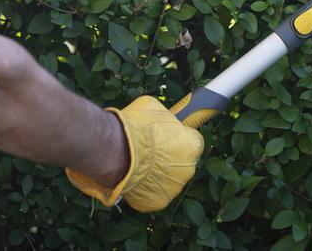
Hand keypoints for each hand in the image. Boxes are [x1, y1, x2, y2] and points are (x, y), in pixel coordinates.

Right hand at [66, 96, 204, 211]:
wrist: (117, 152)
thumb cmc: (137, 128)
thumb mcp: (153, 108)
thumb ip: (164, 117)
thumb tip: (162, 117)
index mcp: (192, 145)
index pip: (194, 141)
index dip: (180, 138)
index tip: (170, 137)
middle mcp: (188, 169)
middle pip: (182, 163)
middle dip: (169, 159)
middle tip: (150, 151)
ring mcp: (174, 188)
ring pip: (167, 180)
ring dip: (157, 174)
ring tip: (138, 165)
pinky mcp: (158, 202)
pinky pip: (153, 194)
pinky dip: (145, 188)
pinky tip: (134, 178)